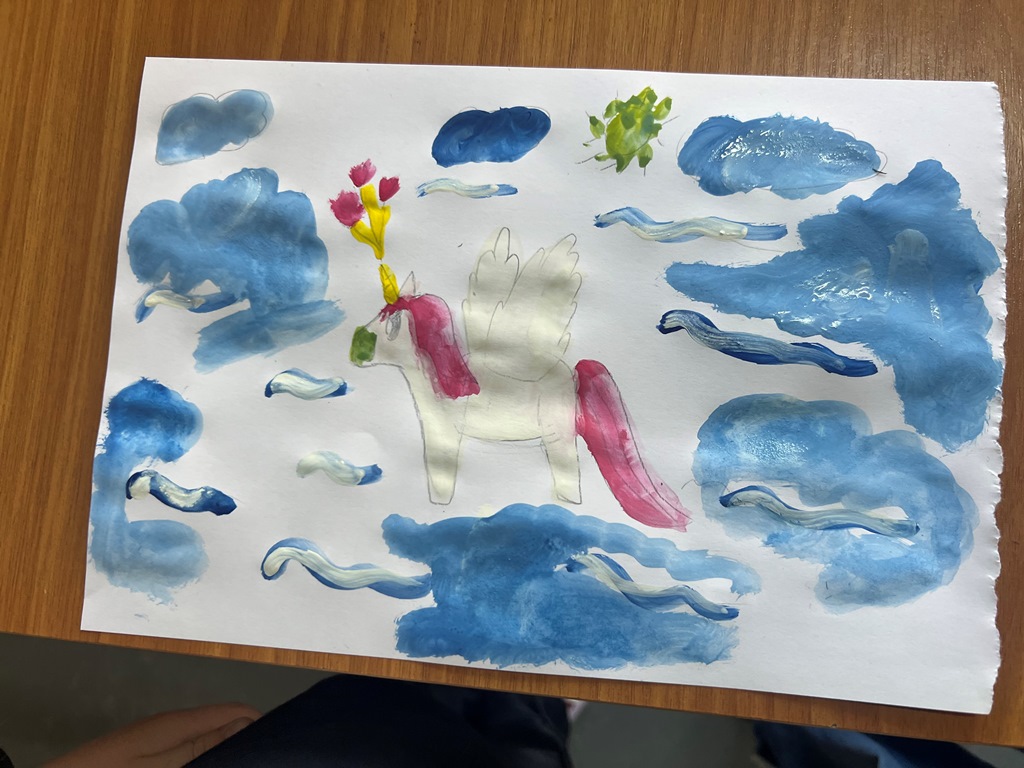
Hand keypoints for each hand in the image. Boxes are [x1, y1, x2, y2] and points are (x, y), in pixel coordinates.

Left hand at [42, 703, 259, 767]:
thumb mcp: (164, 766)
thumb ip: (204, 745)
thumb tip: (248, 721)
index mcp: (178, 723)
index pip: (235, 710)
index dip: (262, 723)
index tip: (281, 743)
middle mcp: (171, 723)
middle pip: (221, 722)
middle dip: (244, 738)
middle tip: (263, 757)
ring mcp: (157, 738)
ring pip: (204, 737)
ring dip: (223, 749)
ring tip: (240, 761)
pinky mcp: (145, 752)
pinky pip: (186, 747)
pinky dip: (202, 756)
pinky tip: (206, 766)